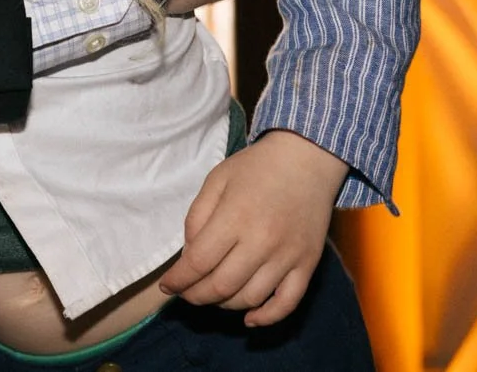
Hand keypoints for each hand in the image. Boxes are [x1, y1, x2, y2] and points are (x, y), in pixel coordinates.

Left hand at [158, 130, 346, 324]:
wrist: (308, 158)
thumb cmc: (257, 167)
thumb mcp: (216, 180)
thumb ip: (197, 217)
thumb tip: (190, 256)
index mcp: (235, 217)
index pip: (198, 262)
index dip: (178, 280)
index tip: (167, 286)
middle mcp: (262, 241)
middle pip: (220, 287)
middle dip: (195, 296)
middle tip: (186, 292)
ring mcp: (287, 256)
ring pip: (249, 298)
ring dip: (224, 305)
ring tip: (213, 295)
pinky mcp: (308, 264)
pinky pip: (287, 303)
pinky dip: (267, 317)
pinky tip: (249, 319)